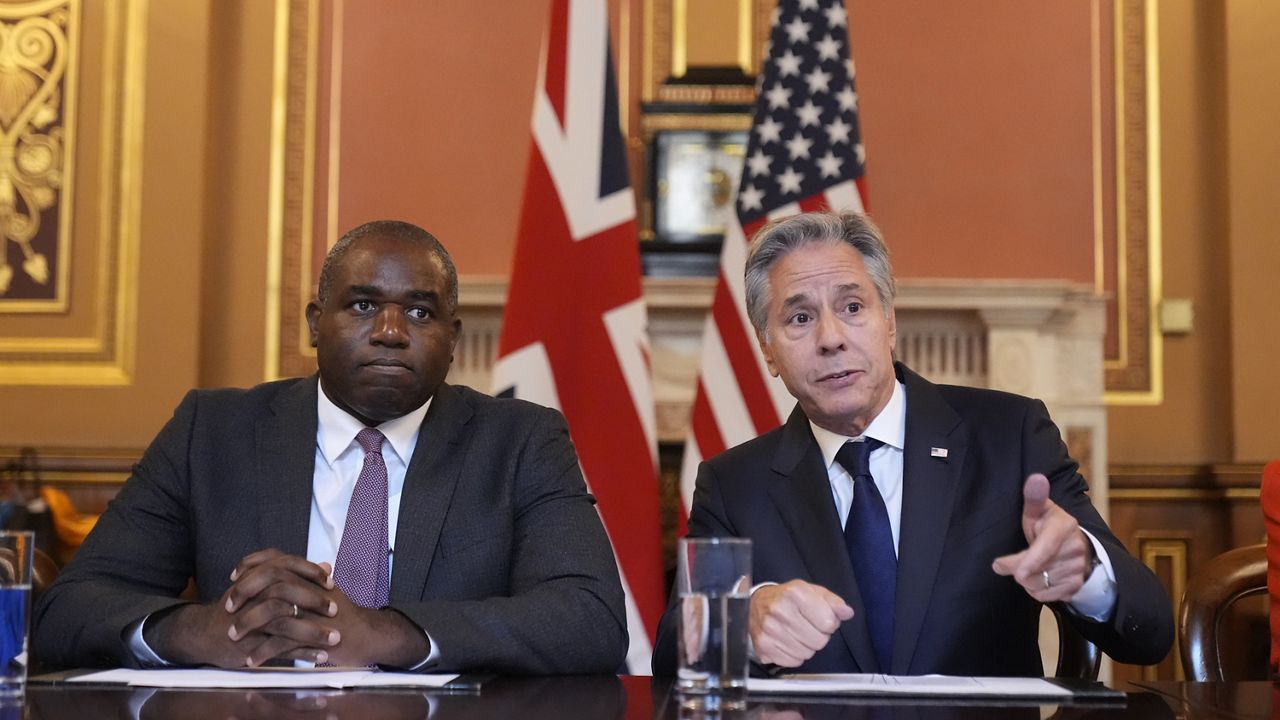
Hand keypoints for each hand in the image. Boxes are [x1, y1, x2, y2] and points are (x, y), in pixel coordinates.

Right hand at [146, 549, 338, 667]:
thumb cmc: (239, 608)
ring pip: (284, 624)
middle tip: (335, 610)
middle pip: (285, 593)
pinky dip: (302, 653)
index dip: (309, 571)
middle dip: (313, 601)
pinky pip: (280, 650)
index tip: (330, 582)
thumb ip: (298, 576)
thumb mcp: (261, 586)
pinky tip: (320, 656)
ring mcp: (249, 623)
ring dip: (312, 632)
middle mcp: (251, 598)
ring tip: (335, 638)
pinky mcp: (249, 646)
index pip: (284, 565)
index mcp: (255, 579)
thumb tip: (327, 566)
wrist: (203, 634)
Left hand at [227, 551, 429, 667]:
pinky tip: (252, 659)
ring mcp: (311, 611)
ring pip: (272, 610)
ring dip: (248, 624)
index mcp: (310, 577)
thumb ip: (318, 580)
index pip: (276, 559)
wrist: (370, 636)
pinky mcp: (313, 635)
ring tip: (234, 637)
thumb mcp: (331, 592)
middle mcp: (310, 589)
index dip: (252, 564)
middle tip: (227, 606)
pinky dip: (263, 651)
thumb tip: (318, 565)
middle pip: (270, 579)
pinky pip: (281, 641)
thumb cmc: (348, 615)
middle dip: (243, 592)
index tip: (235, 576)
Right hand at [749, 580, 852, 666]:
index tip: (819, 618)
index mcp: (795, 593)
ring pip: (807, 654)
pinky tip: (787, 641)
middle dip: (818, 635)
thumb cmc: (788, 598)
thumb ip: (833, 602)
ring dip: (806, 646)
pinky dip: (793, 655)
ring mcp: (770, 629)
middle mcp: (780, 610)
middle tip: (807, 626)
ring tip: (796, 633)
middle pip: (819, 641)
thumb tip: (847, 612)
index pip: (829, 623)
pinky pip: (793, 662)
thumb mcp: (812, 592)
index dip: (829, 623)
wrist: (756, 604)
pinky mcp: (763, 646)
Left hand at [991, 473, 1093, 601]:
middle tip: (1010, 564)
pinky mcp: (1077, 585)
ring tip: (1031, 567)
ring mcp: (1078, 568)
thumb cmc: (1047, 526)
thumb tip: (1036, 478)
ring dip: (1028, 581)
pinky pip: (1048, 597)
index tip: (1005, 568)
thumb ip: (1034, 498)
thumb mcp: (1038, 511)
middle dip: (1018, 569)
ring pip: (1039, 585)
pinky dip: (1038, 591)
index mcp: (1065, 526)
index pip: (1045, 548)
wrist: (1074, 545)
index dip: (1027, 561)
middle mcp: (1076, 548)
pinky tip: (1040, 577)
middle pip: (1036, 570)